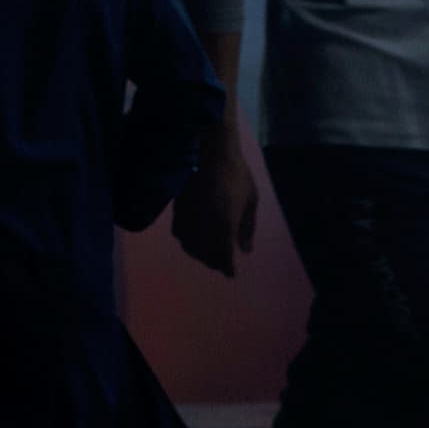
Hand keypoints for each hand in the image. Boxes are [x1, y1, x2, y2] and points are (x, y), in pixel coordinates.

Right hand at [175, 134, 259, 274]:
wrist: (209, 153)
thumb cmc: (237, 175)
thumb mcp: (251, 201)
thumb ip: (247, 228)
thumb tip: (246, 250)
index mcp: (225, 223)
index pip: (223, 255)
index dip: (227, 267)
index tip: (232, 274)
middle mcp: (204, 224)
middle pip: (205, 254)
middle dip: (214, 262)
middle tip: (223, 265)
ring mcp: (188, 217)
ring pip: (189, 246)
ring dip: (199, 255)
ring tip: (209, 256)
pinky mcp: (177, 209)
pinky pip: (178, 234)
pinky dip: (186, 242)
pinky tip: (193, 241)